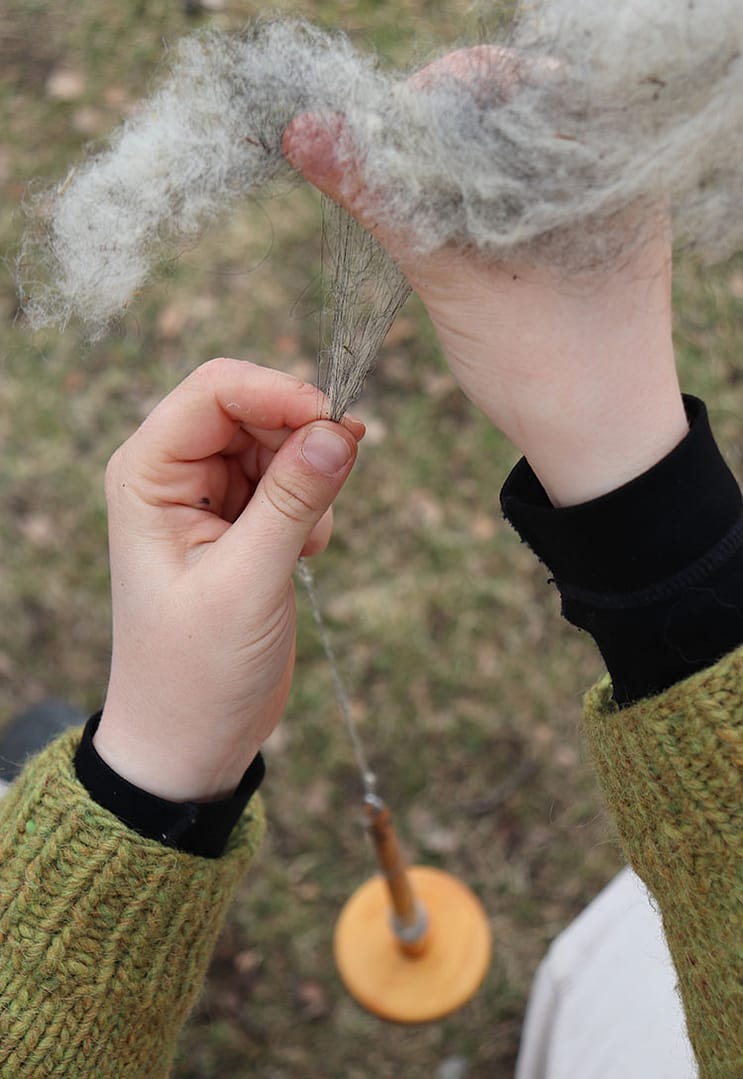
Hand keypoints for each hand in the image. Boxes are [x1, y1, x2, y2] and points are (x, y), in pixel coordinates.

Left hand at [94, 358, 362, 801]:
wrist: (191, 738)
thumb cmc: (196, 670)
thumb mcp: (248, 582)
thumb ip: (294, 500)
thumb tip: (339, 430)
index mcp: (148, 474)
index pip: (215, 391)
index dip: (279, 393)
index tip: (337, 424)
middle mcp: (173, 474)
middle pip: (251, 407)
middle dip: (300, 440)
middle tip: (329, 494)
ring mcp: (208, 498)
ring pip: (278, 442)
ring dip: (309, 480)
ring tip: (306, 543)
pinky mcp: (241, 523)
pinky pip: (290, 480)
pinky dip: (311, 507)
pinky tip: (303, 555)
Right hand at [283, 48, 687, 505]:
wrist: (602, 445)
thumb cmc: (548, 368)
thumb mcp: (453, 278)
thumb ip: (379, 197)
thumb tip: (303, 130)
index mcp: (601, 155)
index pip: (505, 79)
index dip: (433, 97)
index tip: (380, 143)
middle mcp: (606, 162)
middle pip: (501, 108)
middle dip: (433, 134)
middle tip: (383, 174)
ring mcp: (594, 195)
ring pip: (501, 150)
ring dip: (445, 168)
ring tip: (403, 202)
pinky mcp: (578, 228)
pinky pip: (514, 187)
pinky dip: (469, 197)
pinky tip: (434, 223)